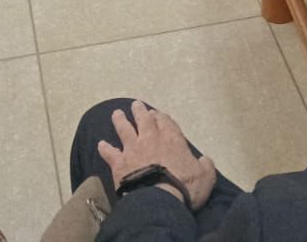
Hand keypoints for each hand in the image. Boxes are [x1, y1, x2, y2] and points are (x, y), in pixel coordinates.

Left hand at [97, 102, 216, 211]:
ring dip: (120, 120)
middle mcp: (150, 138)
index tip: (157, 115)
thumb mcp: (206, 176)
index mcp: (171, 138)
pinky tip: (100, 145)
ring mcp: (133, 149)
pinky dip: (105, 148)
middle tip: (135, 105)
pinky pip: (110, 152)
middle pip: (143, 119)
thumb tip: (205, 160)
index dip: (160, 117)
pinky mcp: (119, 163)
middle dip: (140, 111)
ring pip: (124, 129)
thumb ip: (206, 165)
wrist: (159, 200)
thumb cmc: (185, 187)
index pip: (165, 120)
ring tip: (116, 114)